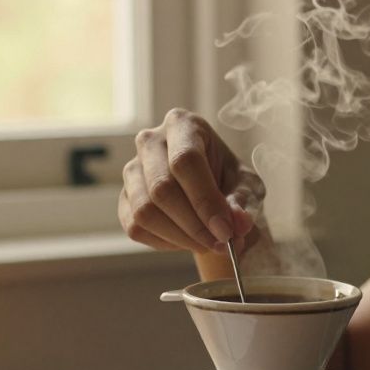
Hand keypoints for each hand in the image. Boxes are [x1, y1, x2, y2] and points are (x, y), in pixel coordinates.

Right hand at [119, 108, 264, 253]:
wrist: (209, 189)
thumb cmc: (228, 178)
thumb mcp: (246, 185)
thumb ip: (243, 202)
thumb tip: (238, 224)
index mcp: (182, 125)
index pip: (185, 161)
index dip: (205, 201)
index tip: (225, 231)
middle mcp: (150, 141)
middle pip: (162, 188)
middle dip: (194, 225)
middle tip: (220, 244)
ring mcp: (132, 170)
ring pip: (145, 211)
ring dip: (179, 237)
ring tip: (206, 244)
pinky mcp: (124, 198)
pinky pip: (136, 227)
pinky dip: (164, 242)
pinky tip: (186, 240)